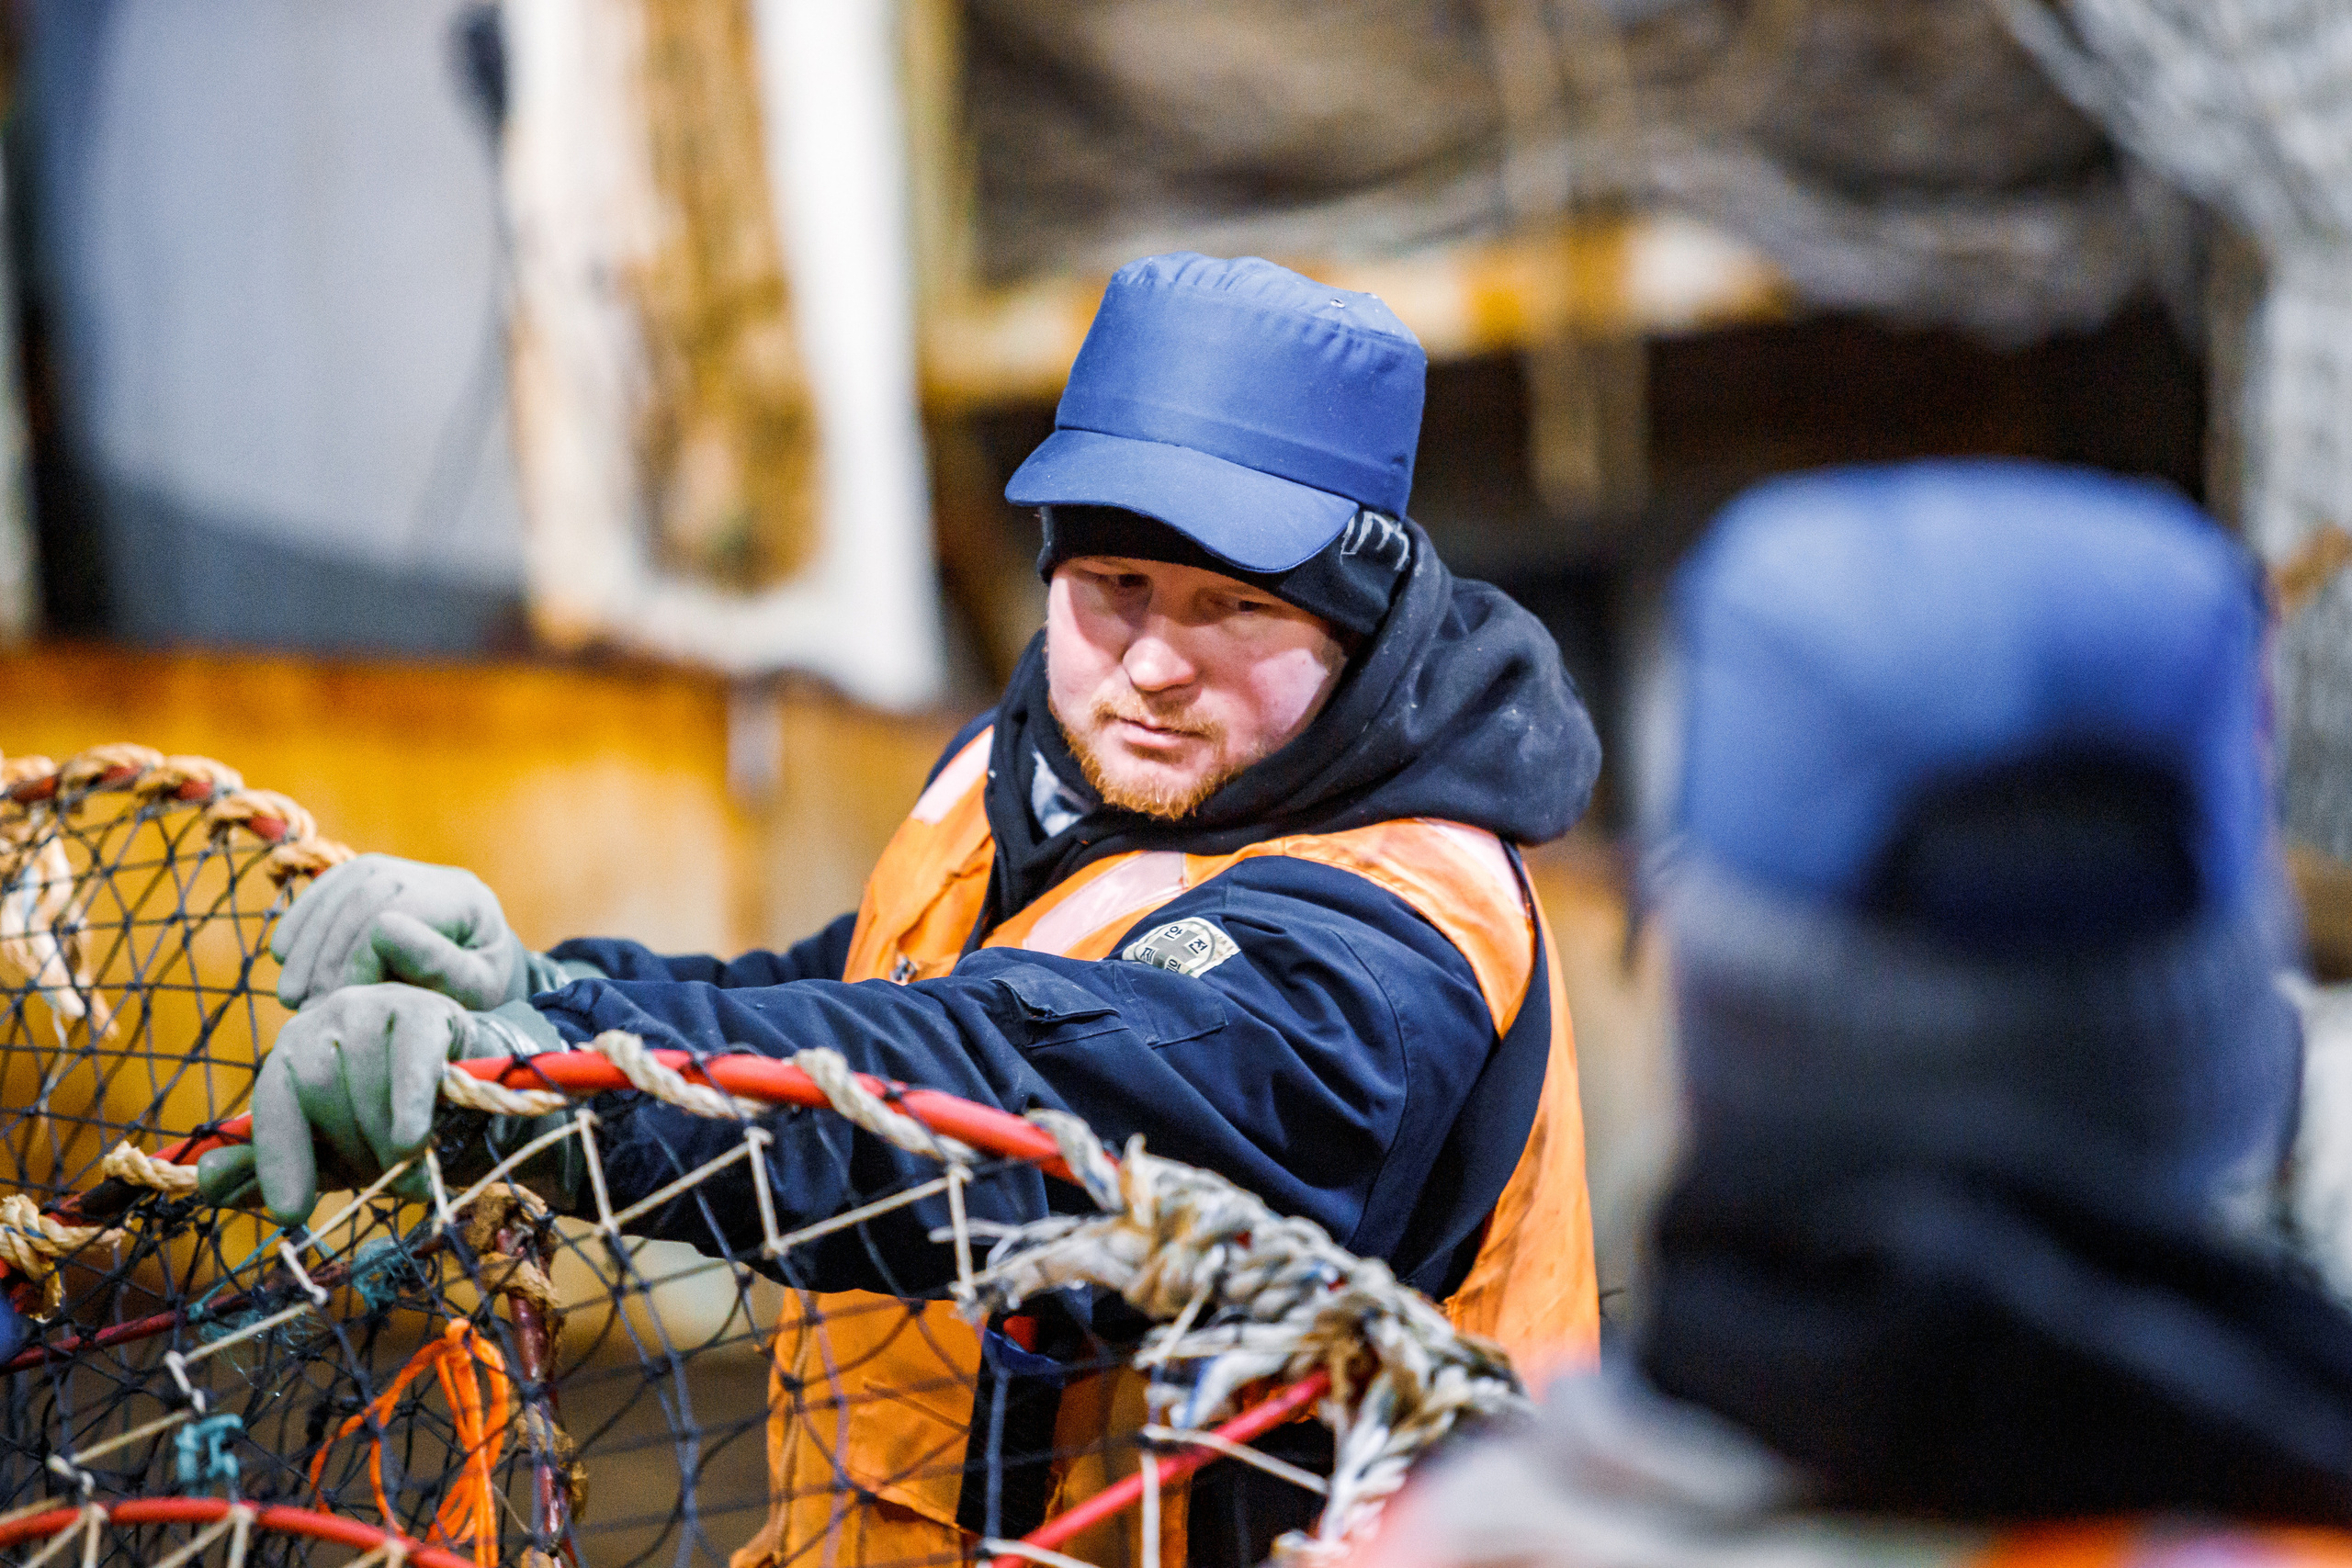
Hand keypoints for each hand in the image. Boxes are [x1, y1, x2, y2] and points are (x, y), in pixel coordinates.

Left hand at [197, 985, 560, 1224]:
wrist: (483, 1099)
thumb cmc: (400, 1125)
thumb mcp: (337, 1153)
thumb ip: (278, 1164)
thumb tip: (206, 1181)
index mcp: (294, 1050)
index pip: (273, 1104)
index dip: (281, 1160)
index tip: (290, 1212)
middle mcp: (325, 1016)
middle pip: (317, 1090)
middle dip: (351, 1148)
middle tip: (387, 1176)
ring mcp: (376, 1003)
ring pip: (361, 1080)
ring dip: (386, 1137)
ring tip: (412, 1160)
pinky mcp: (425, 1009)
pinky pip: (408, 1057)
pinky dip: (408, 1101)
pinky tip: (414, 1138)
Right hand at [272, 854, 533, 1011]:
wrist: (479, 983)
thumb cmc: (478, 997)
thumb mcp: (475, 991)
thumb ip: (437, 965)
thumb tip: (383, 929)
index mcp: (468, 901)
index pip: (400, 912)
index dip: (360, 959)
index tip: (343, 1005)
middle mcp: (437, 877)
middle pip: (366, 894)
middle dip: (327, 953)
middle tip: (305, 1004)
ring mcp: (405, 870)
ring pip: (341, 887)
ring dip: (307, 941)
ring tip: (291, 995)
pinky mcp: (375, 876)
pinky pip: (329, 886)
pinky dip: (302, 919)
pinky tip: (284, 956)